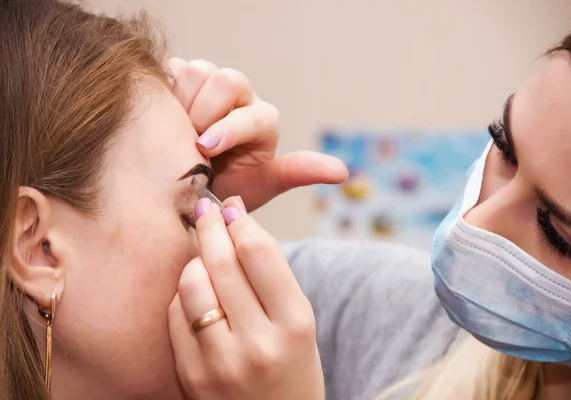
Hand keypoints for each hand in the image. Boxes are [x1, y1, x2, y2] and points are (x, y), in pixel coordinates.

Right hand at [168, 58, 347, 211]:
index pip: (252, 113)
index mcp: (262, 120)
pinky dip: (165, 92)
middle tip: (189, 144)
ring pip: (198, 70)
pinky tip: (166, 118)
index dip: (227, 130)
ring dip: (182, 104)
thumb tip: (342, 172)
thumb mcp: (259, 188)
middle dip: (204, 113)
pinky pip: (172, 69)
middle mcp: (241, 97)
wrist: (186, 186)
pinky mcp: (184, 78)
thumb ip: (294, 173)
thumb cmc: (226, 190)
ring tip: (177, 134)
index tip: (204, 150)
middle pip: (227, 80)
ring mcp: (211, 83)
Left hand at [168, 196, 324, 399]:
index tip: (231, 206)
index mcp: (296, 325)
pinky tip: (197, 293)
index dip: (241, 220)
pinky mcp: (192, 377)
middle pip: (222, 262)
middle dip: (210, 225)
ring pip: (192, 284)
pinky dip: (184, 295)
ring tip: (205, 258)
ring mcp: (222, 364)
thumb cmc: (291, 366)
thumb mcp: (299, 322)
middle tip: (206, 208)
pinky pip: (175, 315)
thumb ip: (271, 275)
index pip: (259, 253)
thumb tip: (235, 218)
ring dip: (195, 260)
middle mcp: (259, 344)